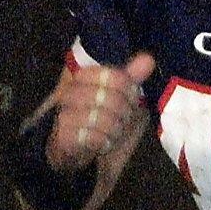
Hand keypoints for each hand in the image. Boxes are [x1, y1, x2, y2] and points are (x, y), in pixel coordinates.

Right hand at [46, 52, 155, 169]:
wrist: (75, 149)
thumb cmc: (100, 118)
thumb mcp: (119, 96)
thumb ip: (131, 77)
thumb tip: (148, 60)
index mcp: (82, 76)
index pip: (112, 76)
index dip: (127, 89)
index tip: (129, 98)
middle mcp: (68, 91)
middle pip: (109, 96)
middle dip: (123, 111)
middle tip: (123, 118)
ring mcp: (63, 113)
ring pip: (100, 117)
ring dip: (114, 128)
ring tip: (113, 132)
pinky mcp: (62, 135)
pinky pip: (91, 136)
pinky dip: (103, 141)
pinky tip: (103, 142)